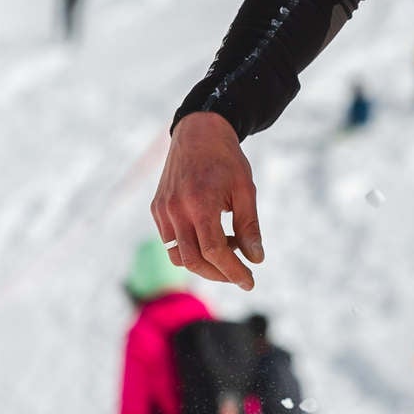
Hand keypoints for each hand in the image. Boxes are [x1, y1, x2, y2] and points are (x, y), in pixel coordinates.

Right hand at [150, 112, 261, 289]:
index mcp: (200, 203)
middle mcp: (176, 209)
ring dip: (203, 263)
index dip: (233, 271)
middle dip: (219, 274)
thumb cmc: (226, 160)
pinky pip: (171, 240)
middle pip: (193, 261)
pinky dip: (191, 247)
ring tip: (228, 250)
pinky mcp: (156, 208)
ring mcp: (162, 210)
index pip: (215, 251)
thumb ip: (249, 226)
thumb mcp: (246, 189)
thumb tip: (256, 259)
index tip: (250, 282)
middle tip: (240, 274)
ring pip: (178, 255)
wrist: (198, 132)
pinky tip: (211, 236)